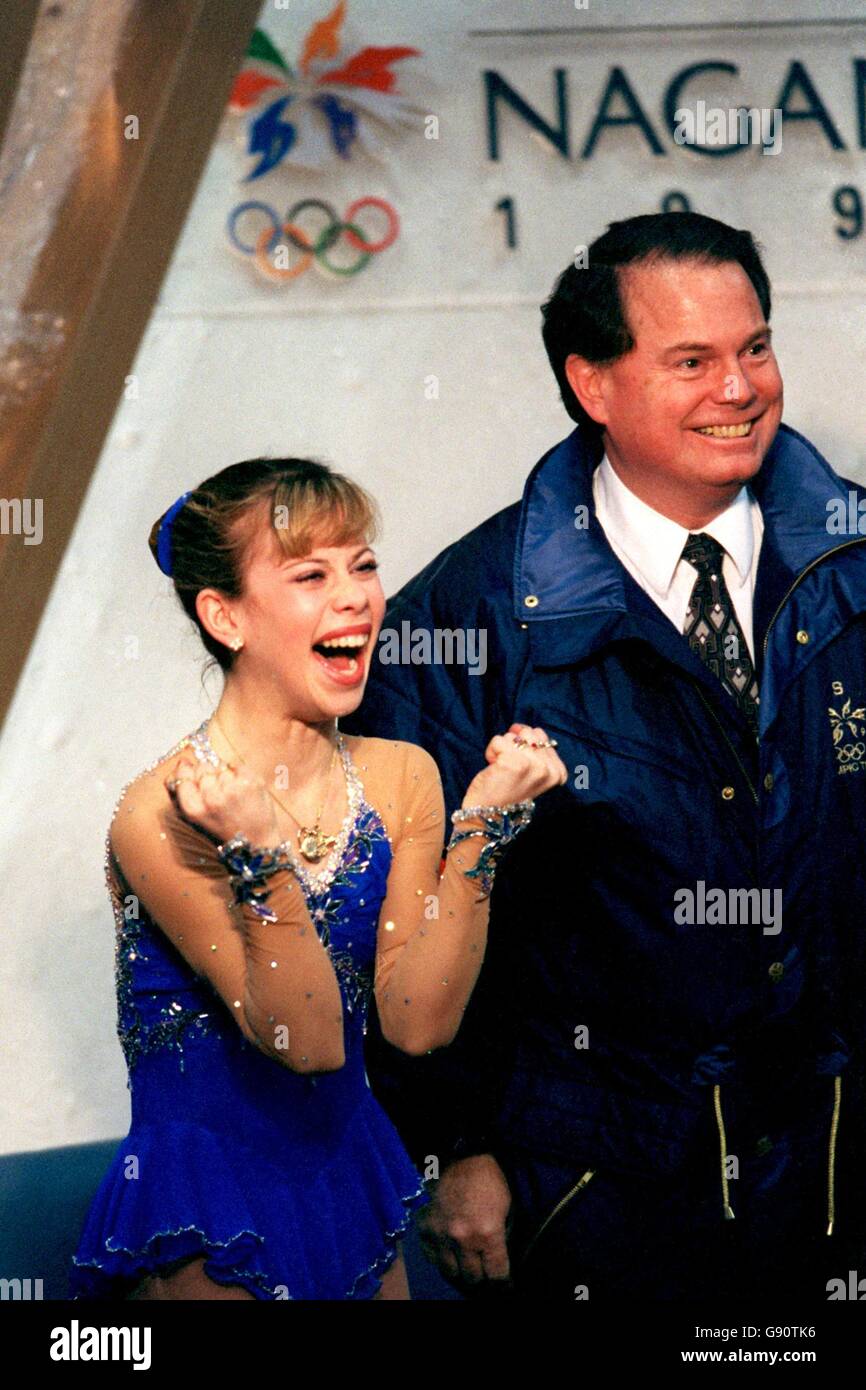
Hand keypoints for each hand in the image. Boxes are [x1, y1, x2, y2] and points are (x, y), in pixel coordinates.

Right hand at [164, 753, 279, 847]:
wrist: (256, 843)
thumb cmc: (224, 829)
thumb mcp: (197, 818)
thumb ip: (183, 792)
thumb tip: (181, 763)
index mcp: (194, 808)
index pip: (182, 775)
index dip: (188, 773)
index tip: (193, 775)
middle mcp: (211, 798)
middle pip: (202, 767)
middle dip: (208, 775)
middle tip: (217, 792)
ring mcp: (232, 788)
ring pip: (220, 766)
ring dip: (224, 776)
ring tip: (232, 796)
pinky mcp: (250, 782)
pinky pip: (236, 766)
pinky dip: (239, 774)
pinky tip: (242, 790)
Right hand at [418, 1154, 512, 1288]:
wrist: (460, 1156)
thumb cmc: (489, 1181)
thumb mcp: (507, 1209)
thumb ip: (501, 1238)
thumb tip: (498, 1260)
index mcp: (488, 1233)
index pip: (497, 1275)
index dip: (503, 1283)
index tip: (504, 1284)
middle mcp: (463, 1240)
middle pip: (472, 1278)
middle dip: (482, 1278)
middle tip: (484, 1272)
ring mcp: (441, 1235)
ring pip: (450, 1273)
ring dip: (460, 1271)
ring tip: (466, 1265)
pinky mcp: (425, 1229)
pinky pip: (432, 1258)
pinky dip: (441, 1259)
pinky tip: (449, 1252)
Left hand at [462, 723, 566, 809]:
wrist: (489, 816)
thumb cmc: (507, 793)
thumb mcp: (531, 773)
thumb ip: (534, 750)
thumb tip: (519, 727)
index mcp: (558, 772)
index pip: (541, 736)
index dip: (524, 746)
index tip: (520, 767)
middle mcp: (550, 769)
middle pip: (529, 733)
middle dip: (514, 746)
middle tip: (509, 769)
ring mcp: (534, 765)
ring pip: (513, 736)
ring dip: (502, 750)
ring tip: (501, 770)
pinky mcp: (515, 762)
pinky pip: (498, 740)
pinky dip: (491, 752)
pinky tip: (493, 769)